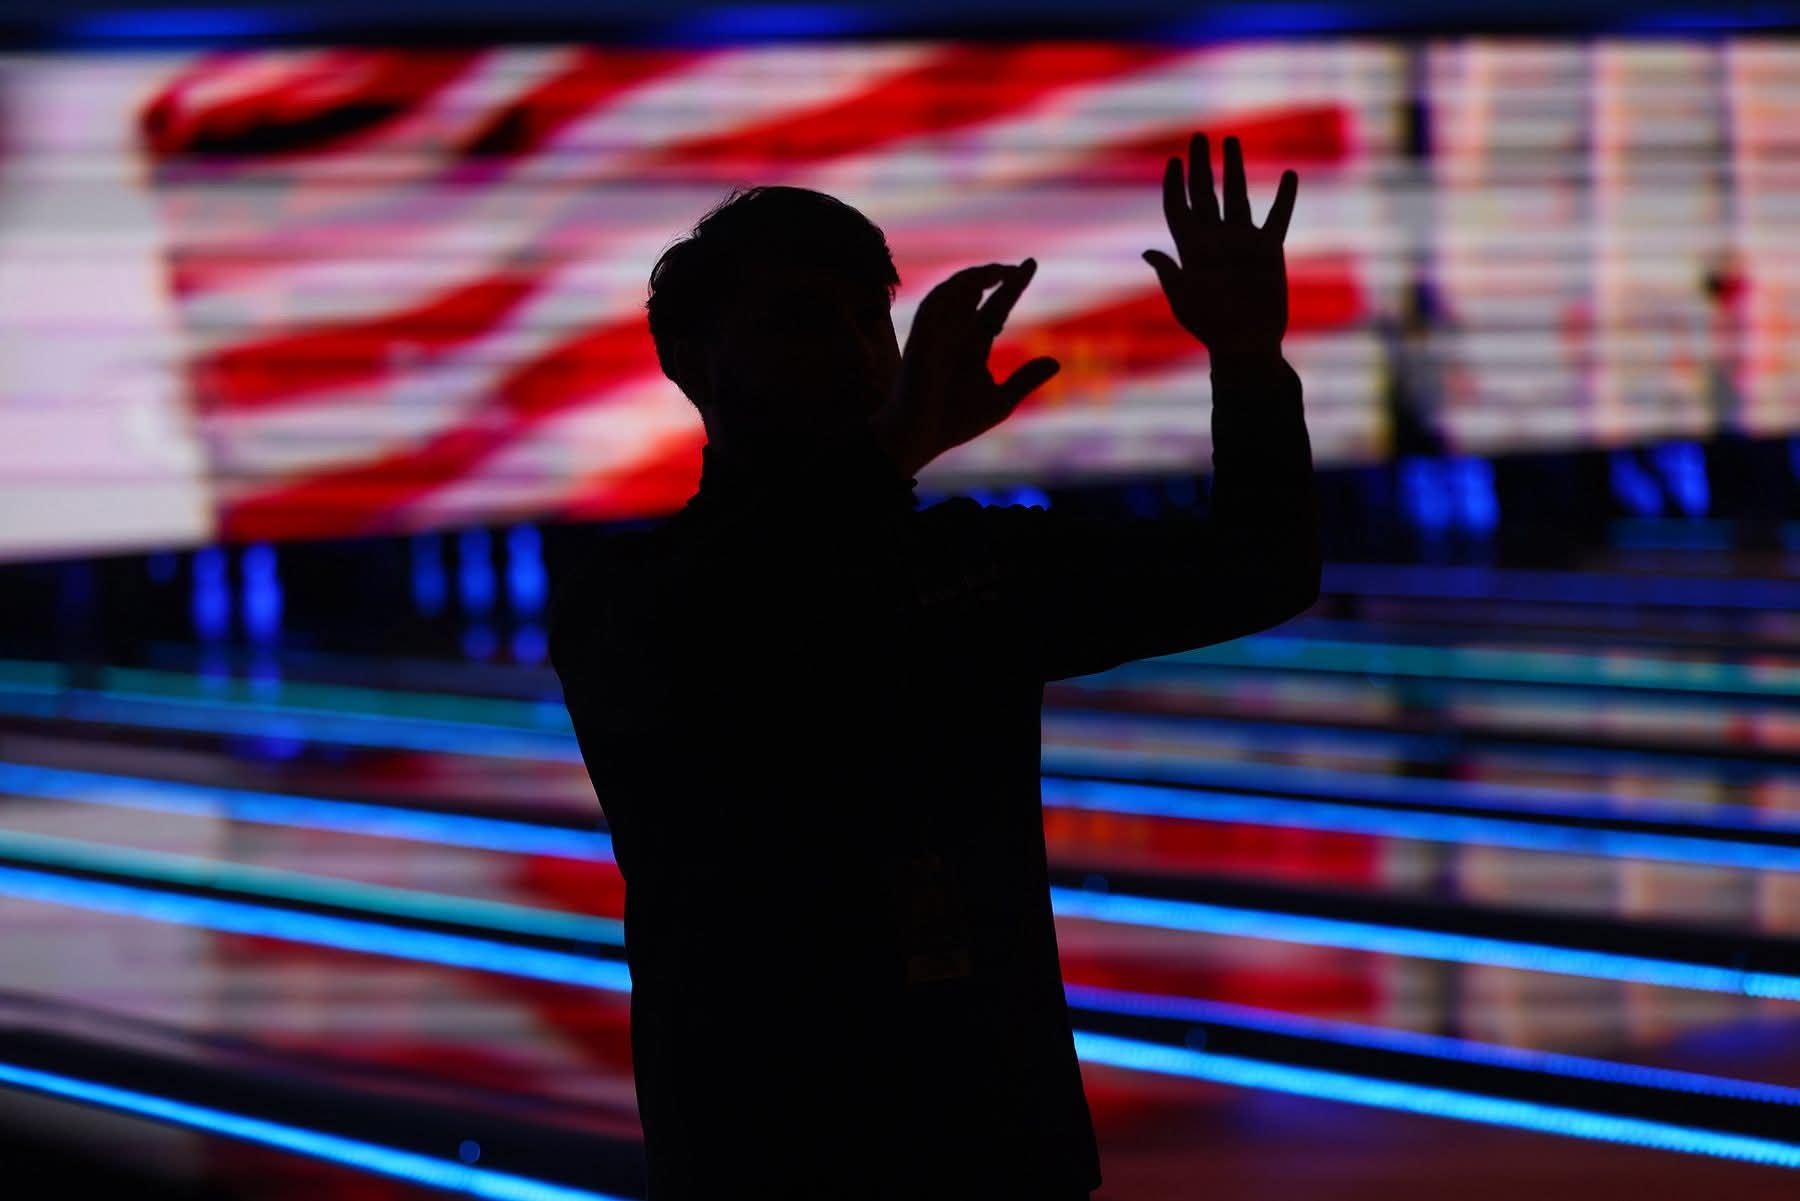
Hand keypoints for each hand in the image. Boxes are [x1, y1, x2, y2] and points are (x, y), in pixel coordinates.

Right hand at [872, 260, 1060, 475]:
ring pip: (955, 293)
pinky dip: (953, 290)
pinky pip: (935, 303)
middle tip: (1025, 266)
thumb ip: (1025, 380)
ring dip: (977, 278)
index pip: (995, 309)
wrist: (919, 437)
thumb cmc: (955, 423)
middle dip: (999, 277)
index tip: (1031, 266)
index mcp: (972, 346)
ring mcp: (938, 333)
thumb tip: (1056, 361)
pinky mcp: (922, 336)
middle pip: (978, 295)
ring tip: (1003, 271)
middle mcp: (955, 334)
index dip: (1012, 288)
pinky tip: (975, 283)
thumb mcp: (1001, 401)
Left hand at [1142, 132, 1297, 357]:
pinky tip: (1289, 175)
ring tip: (1231, 141)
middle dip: (1200, 165)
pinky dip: (1284, 198)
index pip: (1178, 208)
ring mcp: (1242, 241)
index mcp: (1190, 248)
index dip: (1173, 185)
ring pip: (1237, 196)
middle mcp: (1215, 239)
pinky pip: (1278, 218)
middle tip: (1197, 137)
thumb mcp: (1184, 300)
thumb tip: (1149, 251)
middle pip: (1204, 193)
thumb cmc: (1211, 327)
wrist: (1246, 344)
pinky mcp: (1269, 250)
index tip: (1173, 161)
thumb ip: (1170, 273)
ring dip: (1234, 168)